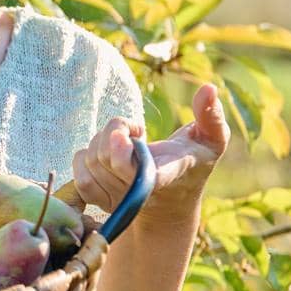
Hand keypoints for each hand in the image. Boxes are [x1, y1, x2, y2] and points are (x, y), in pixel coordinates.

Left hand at [72, 83, 230, 216]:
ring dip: (101, 141)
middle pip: (107, 158)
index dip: (124, 157)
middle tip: (133, 131)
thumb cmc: (193, 163)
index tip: (126, 136)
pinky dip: (84, 156)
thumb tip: (209, 88)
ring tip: (123, 142)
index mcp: (168, 176)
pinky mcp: (99, 199)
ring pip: (91, 160)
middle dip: (114, 132)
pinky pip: (79, 171)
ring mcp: (118, 199)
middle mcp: (140, 193)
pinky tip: (105, 153)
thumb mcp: (212, 139)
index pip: (142, 174)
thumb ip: (211, 116)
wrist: (172, 202)